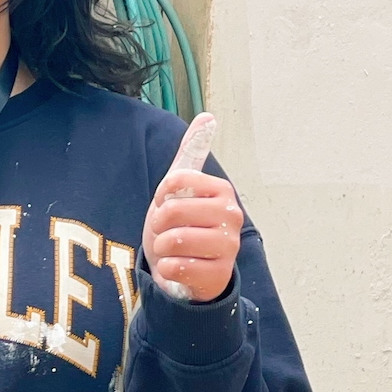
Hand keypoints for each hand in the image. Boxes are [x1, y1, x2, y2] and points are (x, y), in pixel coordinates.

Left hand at [143, 162, 241, 304]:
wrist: (191, 272)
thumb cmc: (185, 227)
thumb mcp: (184, 190)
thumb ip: (192, 153)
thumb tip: (207, 116)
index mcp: (223, 191)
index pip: (175, 180)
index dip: (161, 195)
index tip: (167, 204)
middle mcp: (232, 216)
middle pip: (172, 211)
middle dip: (159, 225)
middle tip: (166, 232)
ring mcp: (228, 247)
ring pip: (173, 240)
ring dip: (162, 248)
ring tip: (172, 250)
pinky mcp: (218, 275)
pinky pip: (175, 267)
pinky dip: (167, 269)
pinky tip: (179, 268)